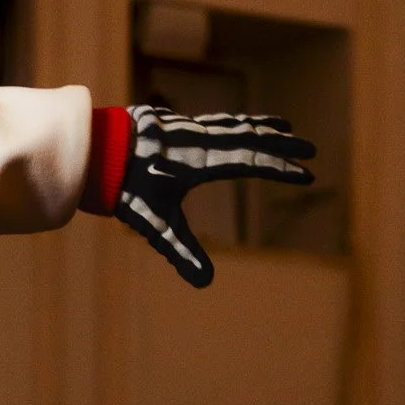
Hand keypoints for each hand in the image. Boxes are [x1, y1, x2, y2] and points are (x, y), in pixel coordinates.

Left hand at [118, 105, 314, 288]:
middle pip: (251, 138)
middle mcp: (199, 139)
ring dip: (263, 128)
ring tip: (287, 129)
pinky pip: (217, 121)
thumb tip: (205, 283)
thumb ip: (181, 251)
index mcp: (201, 161)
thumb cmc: (125, 189)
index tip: (306, 173)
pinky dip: (238, 122)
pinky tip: (243, 125)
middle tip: (311, 149)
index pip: (251, 162)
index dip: (280, 168)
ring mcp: (189, 128)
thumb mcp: (154, 224)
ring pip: (235, 125)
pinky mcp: (177, 124)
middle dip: (282, 145)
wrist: (94, 152)